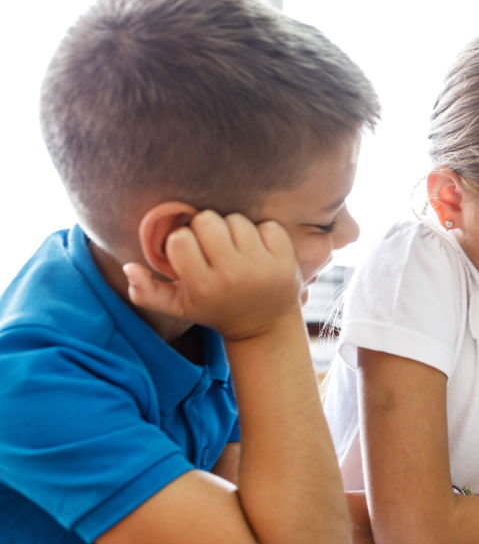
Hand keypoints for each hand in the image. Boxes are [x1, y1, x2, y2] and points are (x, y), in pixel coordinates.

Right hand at [123, 211, 302, 340]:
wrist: (265, 325)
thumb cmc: (215, 309)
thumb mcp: (180, 308)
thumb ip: (146, 292)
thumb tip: (127, 268)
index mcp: (203, 287)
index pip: (180, 239)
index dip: (181, 240)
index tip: (189, 252)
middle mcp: (233, 276)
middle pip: (208, 220)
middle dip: (206, 228)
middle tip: (212, 246)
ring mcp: (262, 267)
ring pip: (237, 219)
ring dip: (233, 229)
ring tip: (234, 249)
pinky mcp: (286, 259)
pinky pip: (267, 224)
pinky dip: (262, 232)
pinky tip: (258, 250)